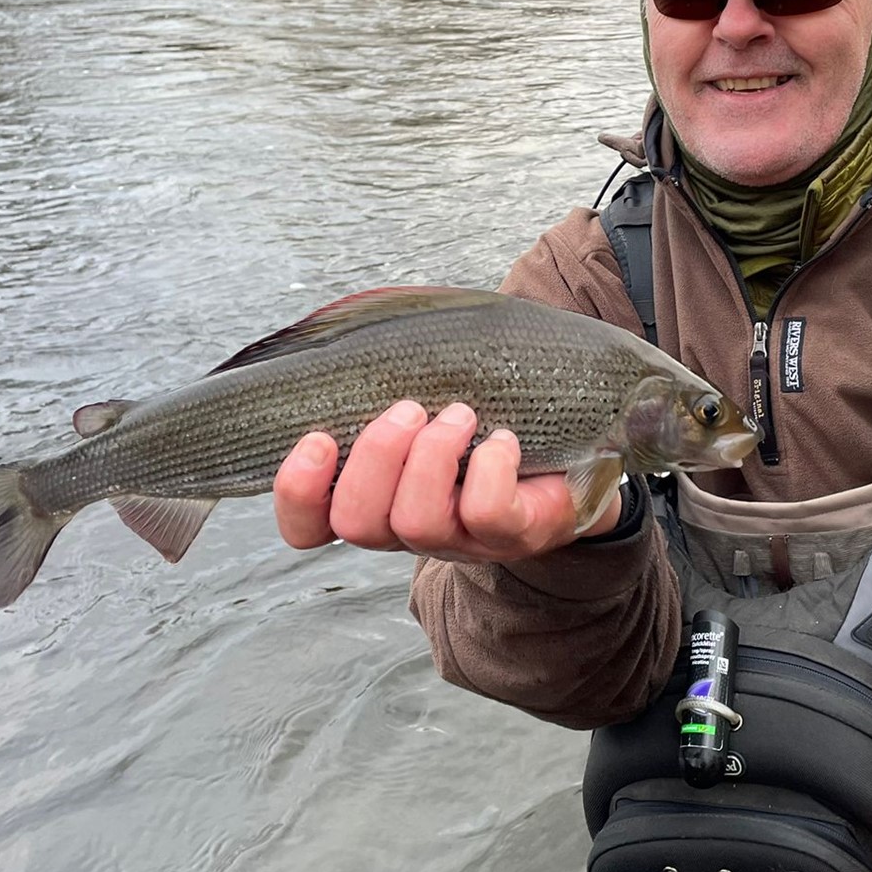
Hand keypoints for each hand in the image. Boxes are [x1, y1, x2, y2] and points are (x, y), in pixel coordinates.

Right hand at [272, 400, 620, 560]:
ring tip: (461, 414)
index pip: (308, 525)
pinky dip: (490, 467)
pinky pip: (487, 514)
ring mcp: (459, 540)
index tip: (317, 437)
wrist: (572, 452)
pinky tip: (503, 440)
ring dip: (433, 455)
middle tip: (409, 410)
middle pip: (358, 522)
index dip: (299, 492)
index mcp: (373, 499)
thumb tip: (350, 331)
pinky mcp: (512, 535)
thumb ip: (385, 376)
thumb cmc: (482, 415)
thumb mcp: (426, 395)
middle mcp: (406, 527)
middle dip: (375, 456)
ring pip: (416, 522)